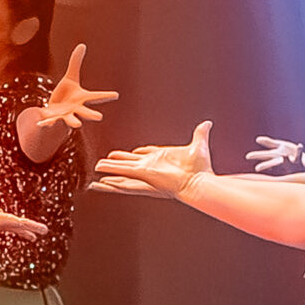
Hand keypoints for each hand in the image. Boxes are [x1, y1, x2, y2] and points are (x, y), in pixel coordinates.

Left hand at [0, 195, 49, 238]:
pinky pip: (23, 223)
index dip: (17, 226)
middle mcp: (1, 224)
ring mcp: (5, 224)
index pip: (9, 223)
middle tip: (36, 236)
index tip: (23, 228)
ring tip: (45, 230)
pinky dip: (33, 226)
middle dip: (28, 230)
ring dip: (34, 227)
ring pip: (23, 226)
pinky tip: (42, 229)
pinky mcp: (8, 222)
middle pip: (17, 227)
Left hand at [26, 44, 116, 134]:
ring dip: (73, 121)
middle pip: (85, 111)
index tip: (116, 95)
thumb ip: (75, 63)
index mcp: (82, 98)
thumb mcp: (70, 77)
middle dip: (91, 114)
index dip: (105, 96)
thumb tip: (82, 45)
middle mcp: (76, 108)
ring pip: (70, 119)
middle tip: (99, 117)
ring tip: (77, 125)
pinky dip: (46, 122)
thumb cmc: (67, 94)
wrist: (56, 111)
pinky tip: (41, 123)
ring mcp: (65, 115)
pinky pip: (49, 121)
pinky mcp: (53, 118)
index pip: (95, 96)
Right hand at [93, 121, 214, 197]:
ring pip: (122, 170)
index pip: (143, 155)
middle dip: (116, 163)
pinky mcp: (142, 173)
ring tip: (97, 168)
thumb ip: (200, 134)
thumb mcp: (198, 145)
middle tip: (104, 162)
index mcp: (160, 159)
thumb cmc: (200, 168)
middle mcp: (150, 166)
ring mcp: (145, 171)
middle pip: (128, 164)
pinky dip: (111, 172)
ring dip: (109, 169)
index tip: (127, 154)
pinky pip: (123, 172)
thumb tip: (207, 123)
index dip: (134, 155)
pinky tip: (100, 175)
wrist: (199, 181)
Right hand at [247, 136, 304, 172]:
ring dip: (282, 161)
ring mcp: (291, 161)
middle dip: (265, 165)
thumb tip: (257, 139)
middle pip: (272, 162)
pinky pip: (300, 154)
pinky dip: (300, 150)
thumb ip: (269, 143)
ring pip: (284, 162)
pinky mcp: (300, 160)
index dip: (257, 156)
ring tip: (281, 159)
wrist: (304, 167)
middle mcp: (282, 160)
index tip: (247, 157)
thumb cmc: (289, 155)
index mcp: (276, 156)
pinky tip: (300, 145)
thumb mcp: (279, 147)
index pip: (265, 156)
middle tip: (257, 169)